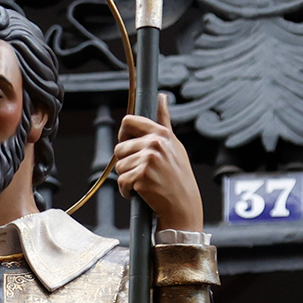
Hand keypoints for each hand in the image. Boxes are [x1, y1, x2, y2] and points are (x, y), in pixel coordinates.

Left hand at [113, 95, 203, 233]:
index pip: (128, 121)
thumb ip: (164, 121)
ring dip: (128, 178)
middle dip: (126, 162)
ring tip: (146, 183)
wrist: (183, 206)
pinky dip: (127, 191)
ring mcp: (148, 160)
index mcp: (161, 134)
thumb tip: (162, 97)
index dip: (124, 134)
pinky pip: (121, 182)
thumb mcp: (174, 145)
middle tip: (143, 172)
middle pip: (119, 148)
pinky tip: (141, 193)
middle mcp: (155, 144)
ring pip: (119, 166)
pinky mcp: (141, 177)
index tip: (128, 144)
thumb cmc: (178, 176)